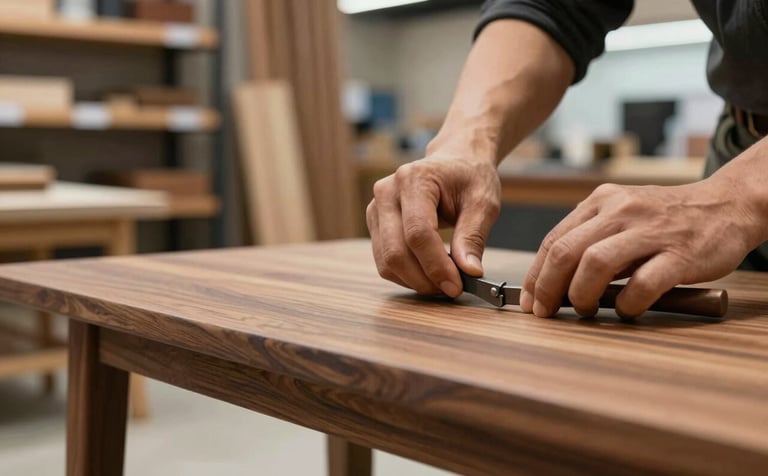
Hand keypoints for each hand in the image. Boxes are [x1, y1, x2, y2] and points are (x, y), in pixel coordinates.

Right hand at [366, 152, 500, 296]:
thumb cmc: (469, 177)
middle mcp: (387, 192)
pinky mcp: (375, 223)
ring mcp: (376, 208)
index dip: (435, 265)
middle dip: (424, 279)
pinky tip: (429, 272)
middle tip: (451, 289)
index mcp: (414, 179)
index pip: (417, 233)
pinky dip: (406, 275)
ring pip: (386, 261)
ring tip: (443, 281)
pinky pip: (384, 261)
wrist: (455, 161)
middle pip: (396, 251)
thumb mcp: (483, 203)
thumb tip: (470, 272)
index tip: (456, 286)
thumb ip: (473, 237)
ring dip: (414, 280)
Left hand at [521, 177, 762, 317]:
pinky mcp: (680, 254)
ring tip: (586, 309)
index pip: (553, 240)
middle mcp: (620, 210)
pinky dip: (627, 303)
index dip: (536, 276)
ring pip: (595, 264)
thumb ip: (590, 237)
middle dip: (548, 288)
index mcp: (601, 201)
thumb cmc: (667, 218)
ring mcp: (650, 231)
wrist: (728, 205)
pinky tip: (627, 310)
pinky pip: (642, 284)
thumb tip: (553, 281)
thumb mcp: (622, 213)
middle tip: (547, 313)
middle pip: (566, 252)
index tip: (530, 303)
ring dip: (581, 295)